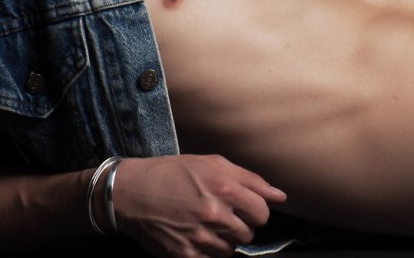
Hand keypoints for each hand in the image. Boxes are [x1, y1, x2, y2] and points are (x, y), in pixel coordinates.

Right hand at [112, 154, 286, 257]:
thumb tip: (281, 196)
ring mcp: (199, 237)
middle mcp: (215, 214)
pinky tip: (195, 237)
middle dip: (239, 225)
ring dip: (223, 241)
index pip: (262, 213)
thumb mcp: (213, 164)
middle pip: (248, 234)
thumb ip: (251, 181)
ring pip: (230, 250)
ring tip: (205, 225)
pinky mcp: (184, 256)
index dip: (255, 211)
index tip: (242, 207)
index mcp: (225, 188)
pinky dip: (206, 252)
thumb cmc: (175, 173)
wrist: (132, 192)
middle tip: (220, 215)